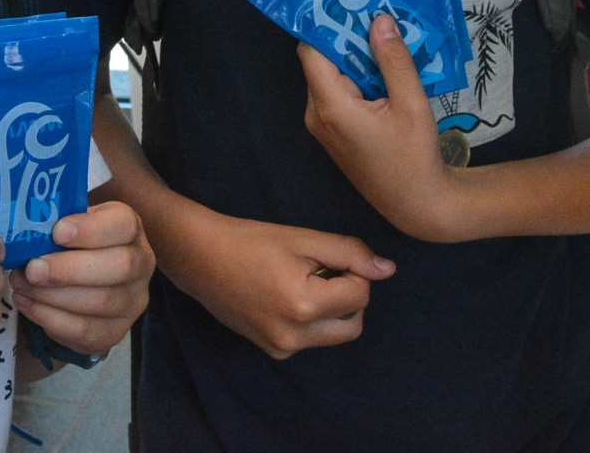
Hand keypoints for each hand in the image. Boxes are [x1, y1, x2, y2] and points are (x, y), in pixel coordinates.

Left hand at [8, 200, 154, 356]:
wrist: (82, 284)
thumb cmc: (73, 246)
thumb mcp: (70, 225)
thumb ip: (54, 224)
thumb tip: (23, 228)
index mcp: (130, 230)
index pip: (124, 225)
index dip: (91, 230)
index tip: (57, 232)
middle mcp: (141, 265)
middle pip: (119, 267)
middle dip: (70, 269)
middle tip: (32, 269)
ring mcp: (132, 302)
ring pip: (100, 302)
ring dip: (53, 296)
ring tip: (21, 285)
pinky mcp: (115, 333)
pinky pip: (85, 330)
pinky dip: (50, 318)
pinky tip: (27, 303)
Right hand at [159, 207, 394, 359]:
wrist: (200, 259)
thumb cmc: (252, 241)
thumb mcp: (303, 238)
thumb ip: (350, 253)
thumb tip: (389, 270)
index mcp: (304, 306)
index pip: (361, 294)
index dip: (352, 269)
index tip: (325, 256)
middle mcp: (295, 336)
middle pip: (354, 324)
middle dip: (349, 296)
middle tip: (322, 270)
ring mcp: (282, 348)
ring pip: (333, 333)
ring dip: (331, 309)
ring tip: (301, 282)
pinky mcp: (272, 351)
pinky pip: (310, 339)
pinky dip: (311, 319)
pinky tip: (284, 296)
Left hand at [301, 13, 465, 243]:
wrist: (416, 205)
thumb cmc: (415, 157)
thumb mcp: (411, 105)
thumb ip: (394, 60)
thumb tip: (379, 19)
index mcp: (331, 106)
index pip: (312, 50)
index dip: (326, 23)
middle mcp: (317, 114)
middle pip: (321, 60)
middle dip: (346, 35)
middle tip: (373, 8)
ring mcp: (323, 125)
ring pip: (331, 75)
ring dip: (354, 56)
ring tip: (383, 34)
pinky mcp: (334, 131)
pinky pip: (338, 92)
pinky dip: (357, 76)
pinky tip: (384, 66)